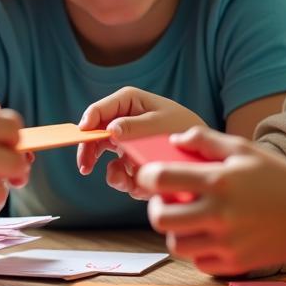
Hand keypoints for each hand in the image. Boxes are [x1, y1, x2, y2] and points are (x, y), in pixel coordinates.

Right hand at [76, 86, 206, 189]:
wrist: (204, 151)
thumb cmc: (183, 127)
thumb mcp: (160, 123)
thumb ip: (134, 126)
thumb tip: (110, 130)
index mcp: (128, 102)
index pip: (100, 109)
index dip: (89, 120)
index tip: (82, 133)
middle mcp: (123, 121)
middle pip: (95, 134)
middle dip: (89, 151)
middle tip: (85, 166)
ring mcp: (125, 143)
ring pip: (104, 157)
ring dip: (112, 172)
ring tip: (121, 179)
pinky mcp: (130, 161)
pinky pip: (120, 173)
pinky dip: (127, 181)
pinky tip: (137, 184)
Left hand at [137, 128, 285, 275]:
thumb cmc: (278, 178)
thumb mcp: (244, 149)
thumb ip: (206, 140)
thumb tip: (175, 140)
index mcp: (219, 181)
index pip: (162, 179)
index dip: (147, 175)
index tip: (149, 174)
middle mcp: (219, 214)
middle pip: (161, 218)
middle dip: (156, 207)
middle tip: (165, 200)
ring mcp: (226, 243)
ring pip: (176, 244)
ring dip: (174, 231)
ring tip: (185, 219)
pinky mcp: (234, 264)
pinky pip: (198, 261)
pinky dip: (195, 250)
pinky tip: (205, 235)